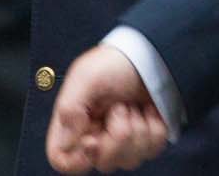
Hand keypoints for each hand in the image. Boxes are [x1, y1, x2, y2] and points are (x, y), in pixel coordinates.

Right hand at [45, 46, 168, 172]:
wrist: (149, 53)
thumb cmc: (113, 62)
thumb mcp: (85, 76)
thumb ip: (70, 109)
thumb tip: (67, 143)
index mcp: (73, 125)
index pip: (64, 161)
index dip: (78, 159)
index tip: (93, 139)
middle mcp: (96, 137)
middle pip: (103, 164)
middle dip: (118, 135)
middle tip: (120, 107)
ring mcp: (122, 141)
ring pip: (130, 160)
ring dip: (138, 128)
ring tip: (133, 105)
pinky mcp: (146, 139)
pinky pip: (153, 149)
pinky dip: (155, 128)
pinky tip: (148, 110)